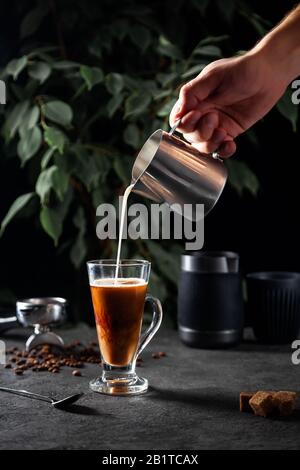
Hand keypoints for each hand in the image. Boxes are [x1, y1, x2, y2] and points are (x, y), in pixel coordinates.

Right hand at [169, 50, 287, 156]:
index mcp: (195, 100)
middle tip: (214, 119)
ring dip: (211, 144)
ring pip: (203, 146)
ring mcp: (217, 124)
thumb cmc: (242, 69)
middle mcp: (203, 114)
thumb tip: (177, 114)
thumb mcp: (213, 76)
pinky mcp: (230, 131)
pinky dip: (223, 151)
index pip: (179, 120)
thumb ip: (192, 93)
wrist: (269, 75)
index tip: (197, 116)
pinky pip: (221, 149)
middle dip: (200, 133)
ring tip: (223, 133)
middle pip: (190, 136)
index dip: (184, 124)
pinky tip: (230, 144)